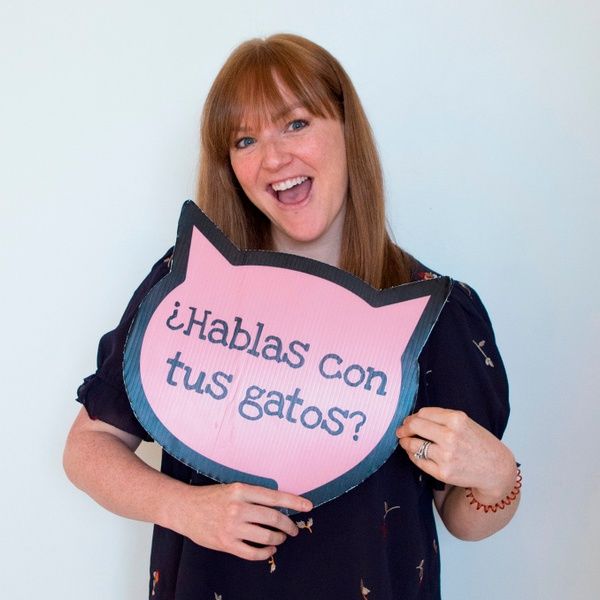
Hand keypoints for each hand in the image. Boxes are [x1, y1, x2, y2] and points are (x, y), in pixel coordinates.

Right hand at [171, 482, 312, 560]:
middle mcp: (238, 507)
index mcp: (242, 490)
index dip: (294, 502)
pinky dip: (265, 553)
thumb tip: (279, 506)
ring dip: (278, 539)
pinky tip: (269, 550)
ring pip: (266, 536)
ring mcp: (232, 526)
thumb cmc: (211, 497)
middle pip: (274, 518)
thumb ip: (253, 496)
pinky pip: (252, 552)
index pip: (275, 496)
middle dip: (289, 526)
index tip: (308, 506)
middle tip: (294, 530)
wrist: (185, 508)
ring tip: (281, 539)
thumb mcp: (233, 489)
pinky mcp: (226, 543)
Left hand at [396, 407, 515, 501]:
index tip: (409, 421)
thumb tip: (413, 418)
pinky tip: (415, 453)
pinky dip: (413, 455)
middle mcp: (450, 436)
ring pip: (413, 445)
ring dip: (406, 442)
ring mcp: (446, 456)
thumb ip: (441, 417)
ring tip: (406, 442)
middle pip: (414, 426)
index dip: (412, 417)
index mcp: (456, 419)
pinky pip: (418, 461)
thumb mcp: (465, 422)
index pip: (423, 413)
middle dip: (404, 428)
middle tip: (401, 431)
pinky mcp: (443, 473)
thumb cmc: (478, 442)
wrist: (496, 468)